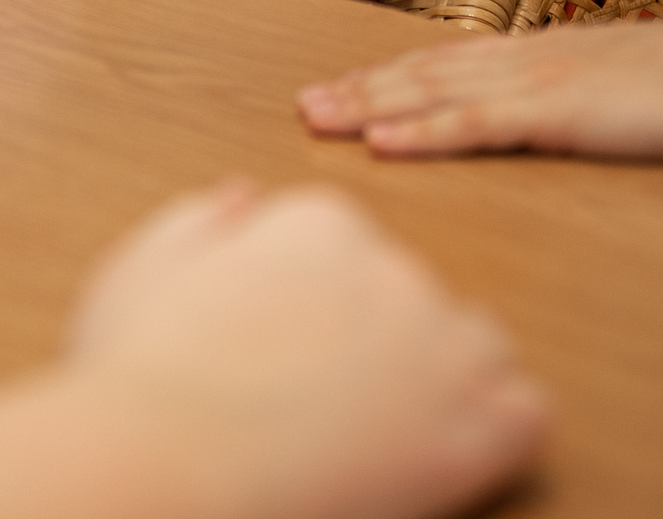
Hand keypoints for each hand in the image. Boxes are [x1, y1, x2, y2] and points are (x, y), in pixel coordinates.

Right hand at [64, 182, 549, 518]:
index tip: (279, 341)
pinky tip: (436, 452)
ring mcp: (437, 354)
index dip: (312, 298)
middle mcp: (392, 273)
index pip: (348, 245)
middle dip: (376, 338)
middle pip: (409, 294)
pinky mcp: (470, 436)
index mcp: (320, 224)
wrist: (163, 464)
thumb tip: (243, 199)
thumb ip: (203, 221)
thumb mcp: (143, 267)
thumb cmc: (138, 377)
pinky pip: (524, 413)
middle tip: (315, 394)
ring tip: (376, 424)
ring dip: (440, 376)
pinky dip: (494, 431)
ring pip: (476, 348)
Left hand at [298, 9, 662, 163]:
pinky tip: (380, 143)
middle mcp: (524, 60)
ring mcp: (535, 83)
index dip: (390, 74)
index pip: (446, 62)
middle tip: (304, 104)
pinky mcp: (555, 113)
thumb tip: (546, 116)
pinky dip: (421, 133)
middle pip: (423, 72)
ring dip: (369, 106)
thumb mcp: (617, 86)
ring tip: (317, 118)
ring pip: (433, 93)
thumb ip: (572, 97)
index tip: (345, 87)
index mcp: (539, 53)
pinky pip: (474, 126)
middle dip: (360, 88)